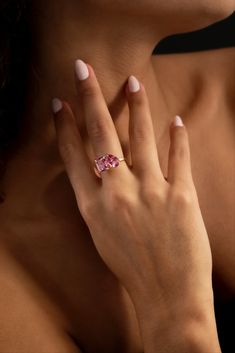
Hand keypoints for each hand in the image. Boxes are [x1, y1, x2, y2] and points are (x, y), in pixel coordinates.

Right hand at [52, 60, 213, 320]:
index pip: (73, 155)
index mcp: (93, 206)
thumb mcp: (102, 234)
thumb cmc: (131, 267)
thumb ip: (99, 199)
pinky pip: (178, 157)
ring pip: (140, 136)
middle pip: (100, 135)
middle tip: (84, 69)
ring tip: (133, 82)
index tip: (60, 102)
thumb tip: (102, 168)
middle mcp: (117, 193)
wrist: (166, 294)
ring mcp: (150, 192)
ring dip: (136, 106)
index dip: (64, 126)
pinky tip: (176, 120)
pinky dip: (178, 136)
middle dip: (89, 98)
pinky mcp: (182, 195)